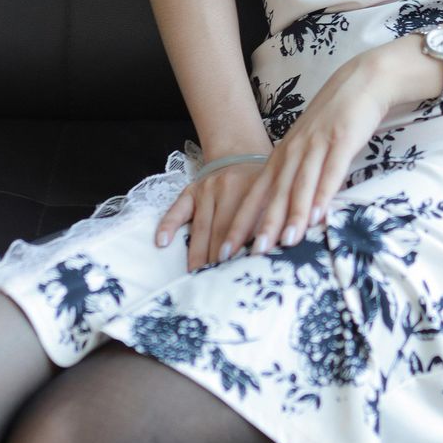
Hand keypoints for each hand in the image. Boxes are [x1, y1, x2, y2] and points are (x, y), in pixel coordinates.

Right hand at [153, 154, 272, 274]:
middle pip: (222, 232)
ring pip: (202, 227)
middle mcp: (230, 187)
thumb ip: (275, 223)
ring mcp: (208, 188)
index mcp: (255, 191)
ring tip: (196, 277)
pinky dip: (168, 225)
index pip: (249, 228)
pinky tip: (162, 243)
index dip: (244, 254)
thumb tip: (279, 253)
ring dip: (198, 254)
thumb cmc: (262, 188)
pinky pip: (177, 209)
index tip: (240, 276)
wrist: (241, 156)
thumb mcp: (275, 198)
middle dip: (219, 261)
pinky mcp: (191, 190)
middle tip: (216, 285)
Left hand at [215, 52, 392, 263]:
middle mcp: (294, 151)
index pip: (256, 193)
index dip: (240, 222)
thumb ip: (298, 177)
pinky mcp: (341, 139)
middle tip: (248, 255)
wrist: (360, 83)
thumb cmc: (334, 121)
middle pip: (273, 193)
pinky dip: (324, 194)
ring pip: (300, 186)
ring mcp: (317, 145)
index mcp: (283, 155)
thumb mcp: (310, 149)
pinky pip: (331, 171)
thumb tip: (289, 214)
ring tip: (284, 243)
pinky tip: (320, 216)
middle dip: (260, 225)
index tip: (226, 249)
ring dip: (292, 215)